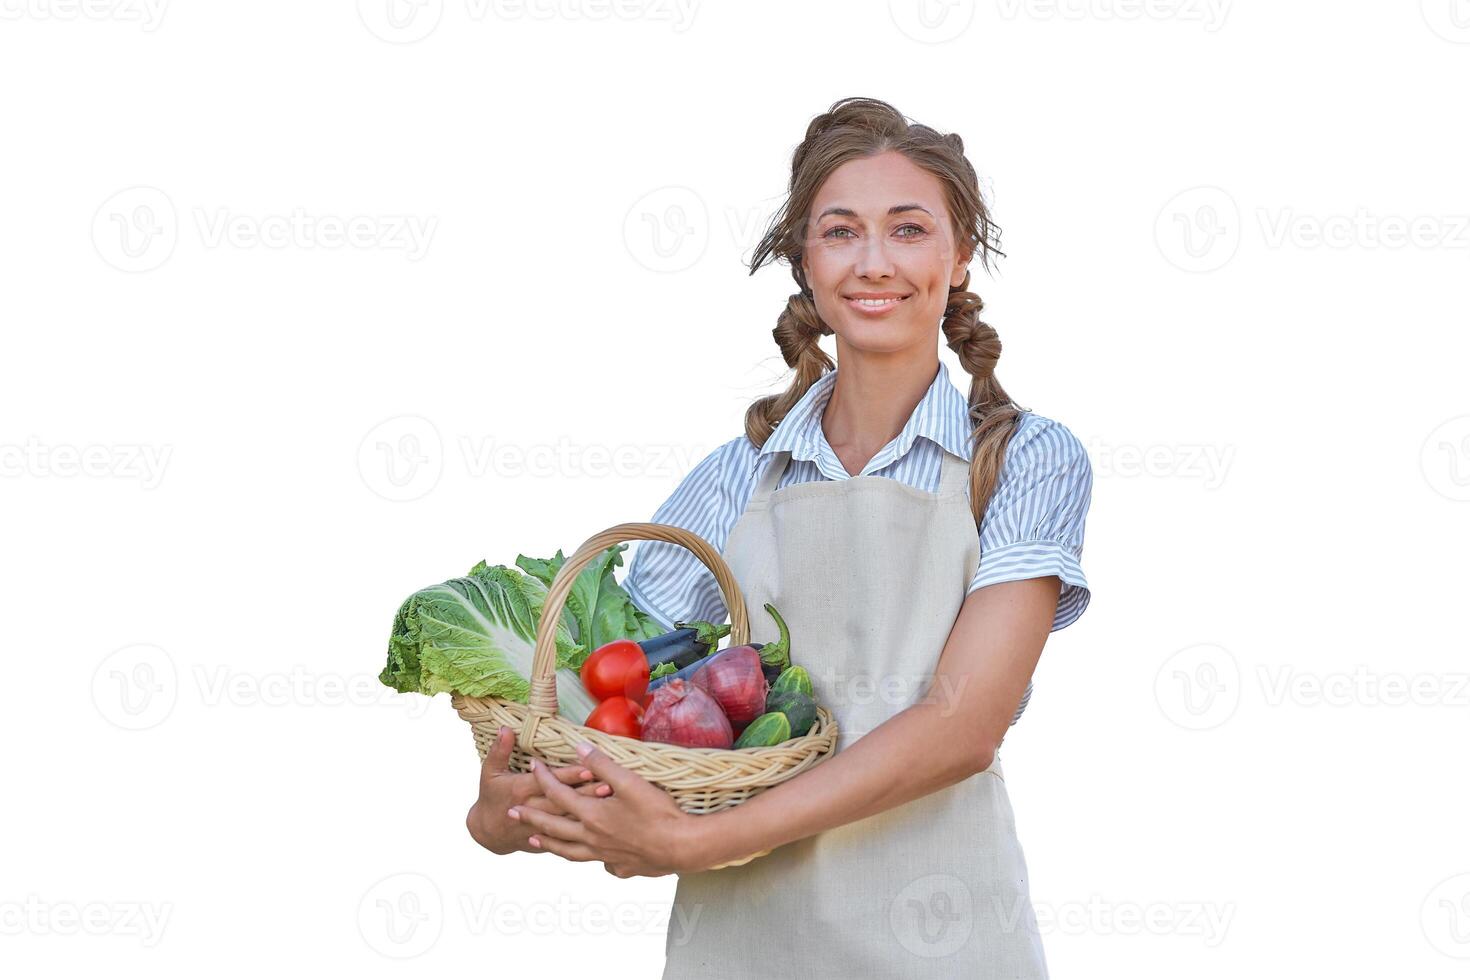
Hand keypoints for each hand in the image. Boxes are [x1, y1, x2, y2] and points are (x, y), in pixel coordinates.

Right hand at [466, 725, 612, 854]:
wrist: (488, 834)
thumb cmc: (492, 797)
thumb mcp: (489, 772)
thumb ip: (499, 750)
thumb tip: (505, 728)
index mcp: (522, 790)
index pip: (550, 781)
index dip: (569, 775)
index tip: (589, 767)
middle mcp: (534, 808)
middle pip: (566, 800)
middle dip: (588, 793)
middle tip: (612, 784)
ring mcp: (542, 826)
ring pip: (571, 818)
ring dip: (592, 809)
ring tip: (614, 800)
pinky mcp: (550, 838)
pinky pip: (571, 834)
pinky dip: (588, 827)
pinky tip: (607, 820)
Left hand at [508, 744, 701, 877]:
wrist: (680, 847)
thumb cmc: (658, 812)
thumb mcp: (630, 782)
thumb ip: (602, 764)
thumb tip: (578, 748)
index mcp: (591, 815)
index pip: (558, 794)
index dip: (544, 778)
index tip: (532, 766)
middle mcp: (591, 838)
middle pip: (554, 827)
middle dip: (531, 816)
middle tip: (512, 812)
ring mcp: (604, 855)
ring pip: (568, 850)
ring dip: (549, 843)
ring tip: (534, 840)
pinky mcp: (620, 866)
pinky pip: (596, 863)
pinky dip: (586, 857)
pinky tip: (590, 856)